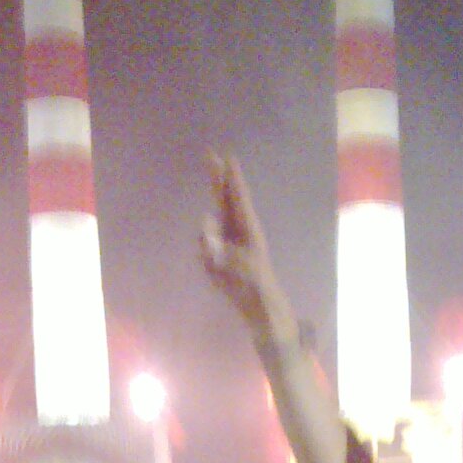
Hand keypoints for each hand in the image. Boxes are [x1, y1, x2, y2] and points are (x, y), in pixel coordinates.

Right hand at [199, 154, 294, 341]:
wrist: (258, 307)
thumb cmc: (254, 286)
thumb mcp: (238, 267)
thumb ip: (219, 247)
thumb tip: (204, 226)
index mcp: (246, 228)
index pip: (237, 197)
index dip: (232, 177)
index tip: (228, 156)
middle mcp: (236, 229)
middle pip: (224, 198)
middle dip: (218, 178)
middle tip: (210, 155)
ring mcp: (227, 240)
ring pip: (212, 222)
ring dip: (210, 228)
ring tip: (217, 247)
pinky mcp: (218, 254)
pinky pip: (205, 247)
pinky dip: (207, 257)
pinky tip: (217, 272)